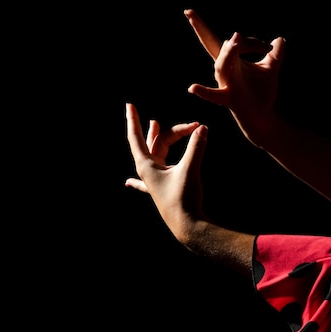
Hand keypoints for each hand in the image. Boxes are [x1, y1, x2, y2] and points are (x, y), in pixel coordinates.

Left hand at [125, 103, 207, 242]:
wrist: (187, 226)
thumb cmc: (184, 198)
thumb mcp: (190, 169)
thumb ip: (196, 147)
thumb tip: (202, 128)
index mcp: (147, 165)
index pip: (137, 137)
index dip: (133, 120)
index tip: (129, 105)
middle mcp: (148, 172)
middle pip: (158, 143)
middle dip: (171, 130)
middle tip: (191, 125)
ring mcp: (154, 181)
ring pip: (157, 153)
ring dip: (159, 139)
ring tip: (155, 124)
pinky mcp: (162, 190)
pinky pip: (148, 180)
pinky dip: (138, 180)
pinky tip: (127, 183)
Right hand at [184, 9, 285, 146]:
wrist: (264, 114)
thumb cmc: (262, 92)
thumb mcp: (271, 68)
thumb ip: (275, 54)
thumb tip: (280, 40)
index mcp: (232, 60)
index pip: (231, 41)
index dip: (251, 41)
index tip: (269, 48)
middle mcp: (224, 69)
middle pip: (212, 45)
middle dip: (200, 28)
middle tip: (189, 12)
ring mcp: (225, 83)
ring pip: (221, 64)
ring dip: (229, 52)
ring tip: (237, 40)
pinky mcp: (229, 98)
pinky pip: (214, 95)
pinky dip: (203, 92)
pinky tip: (192, 88)